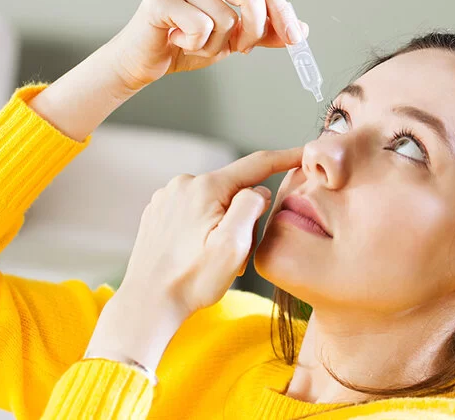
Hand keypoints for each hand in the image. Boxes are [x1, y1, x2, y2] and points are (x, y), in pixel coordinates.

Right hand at [109, 0, 309, 90]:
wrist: (141, 62)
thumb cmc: (184, 44)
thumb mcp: (231, 38)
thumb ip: (263, 31)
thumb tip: (300, 30)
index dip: (281, 10)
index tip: (294, 37)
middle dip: (256, 28)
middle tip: (243, 49)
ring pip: (226, 17)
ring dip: (217, 45)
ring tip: (195, 44)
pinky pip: (202, 27)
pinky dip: (196, 46)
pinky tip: (177, 41)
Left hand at [120, 147, 302, 317]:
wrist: (148, 303)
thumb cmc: (192, 281)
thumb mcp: (233, 247)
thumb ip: (251, 208)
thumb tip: (259, 190)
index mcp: (205, 187)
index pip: (255, 164)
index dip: (285, 157)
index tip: (305, 152)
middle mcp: (183, 183)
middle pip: (234, 188)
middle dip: (244, 215)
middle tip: (238, 254)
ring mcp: (167, 196)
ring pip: (214, 200)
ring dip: (222, 223)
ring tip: (213, 258)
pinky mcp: (158, 211)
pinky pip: (194, 209)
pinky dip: (203, 226)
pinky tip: (196, 252)